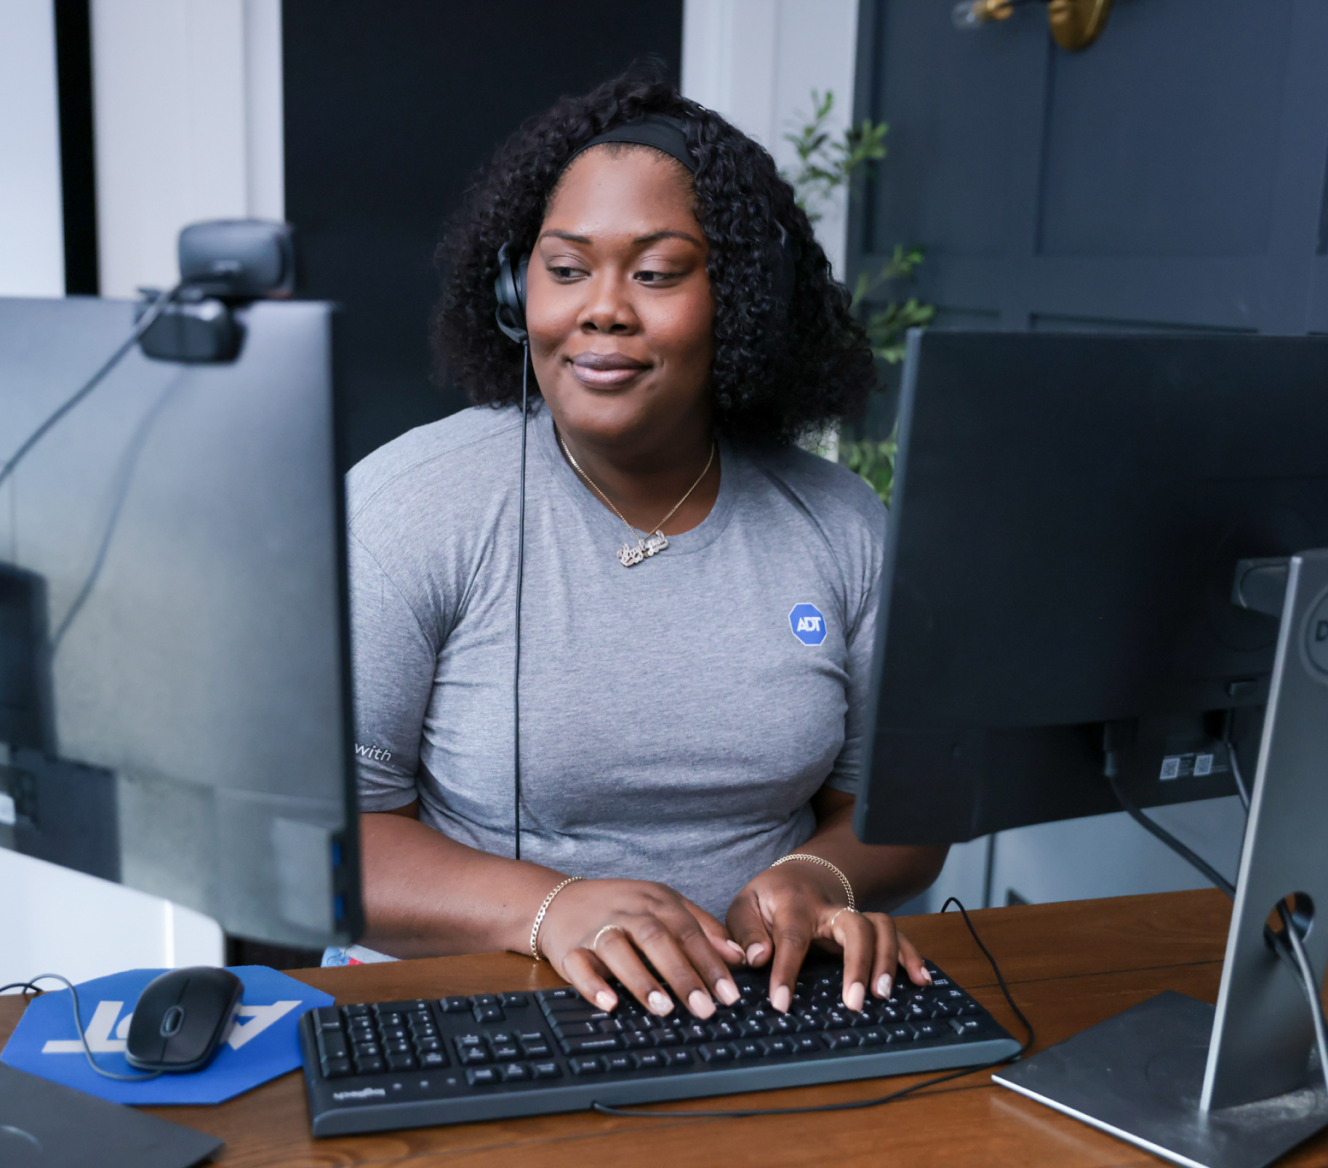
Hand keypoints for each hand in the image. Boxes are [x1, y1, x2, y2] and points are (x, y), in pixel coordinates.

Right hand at [536, 878, 745, 1019]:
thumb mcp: (666, 907)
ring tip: (663, 1008)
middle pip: (656, 939)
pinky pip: (579, 966)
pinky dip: (593, 985)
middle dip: (682, 974)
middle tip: (704, 1008)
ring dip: (641, 979)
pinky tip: (610, 1004)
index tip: (729, 995)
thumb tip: (741, 956)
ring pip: (618, 950)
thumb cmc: (623, 909)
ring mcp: (597, 928)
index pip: (688, 931)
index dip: (710, 963)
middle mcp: (628, 912)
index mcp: (656, 901)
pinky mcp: (570, 948)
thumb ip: (703, 929)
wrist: (560, 902)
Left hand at [726, 860, 930, 1012]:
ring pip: (882, 927)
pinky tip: (920, 980)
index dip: (785, 971)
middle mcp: (830, 909)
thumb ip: (746, 933)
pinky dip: (912, 956)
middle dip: (858, 963)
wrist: (800, 874)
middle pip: (854, 926)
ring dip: (888, 961)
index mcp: (794, 905)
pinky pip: (898, 935)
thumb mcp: (745, 907)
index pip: (791, 938)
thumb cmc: (769, 898)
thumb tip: (758, 959)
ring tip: (884, 995)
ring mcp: (854, 915)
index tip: (781, 1003)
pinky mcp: (869, 925)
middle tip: (854, 1002)